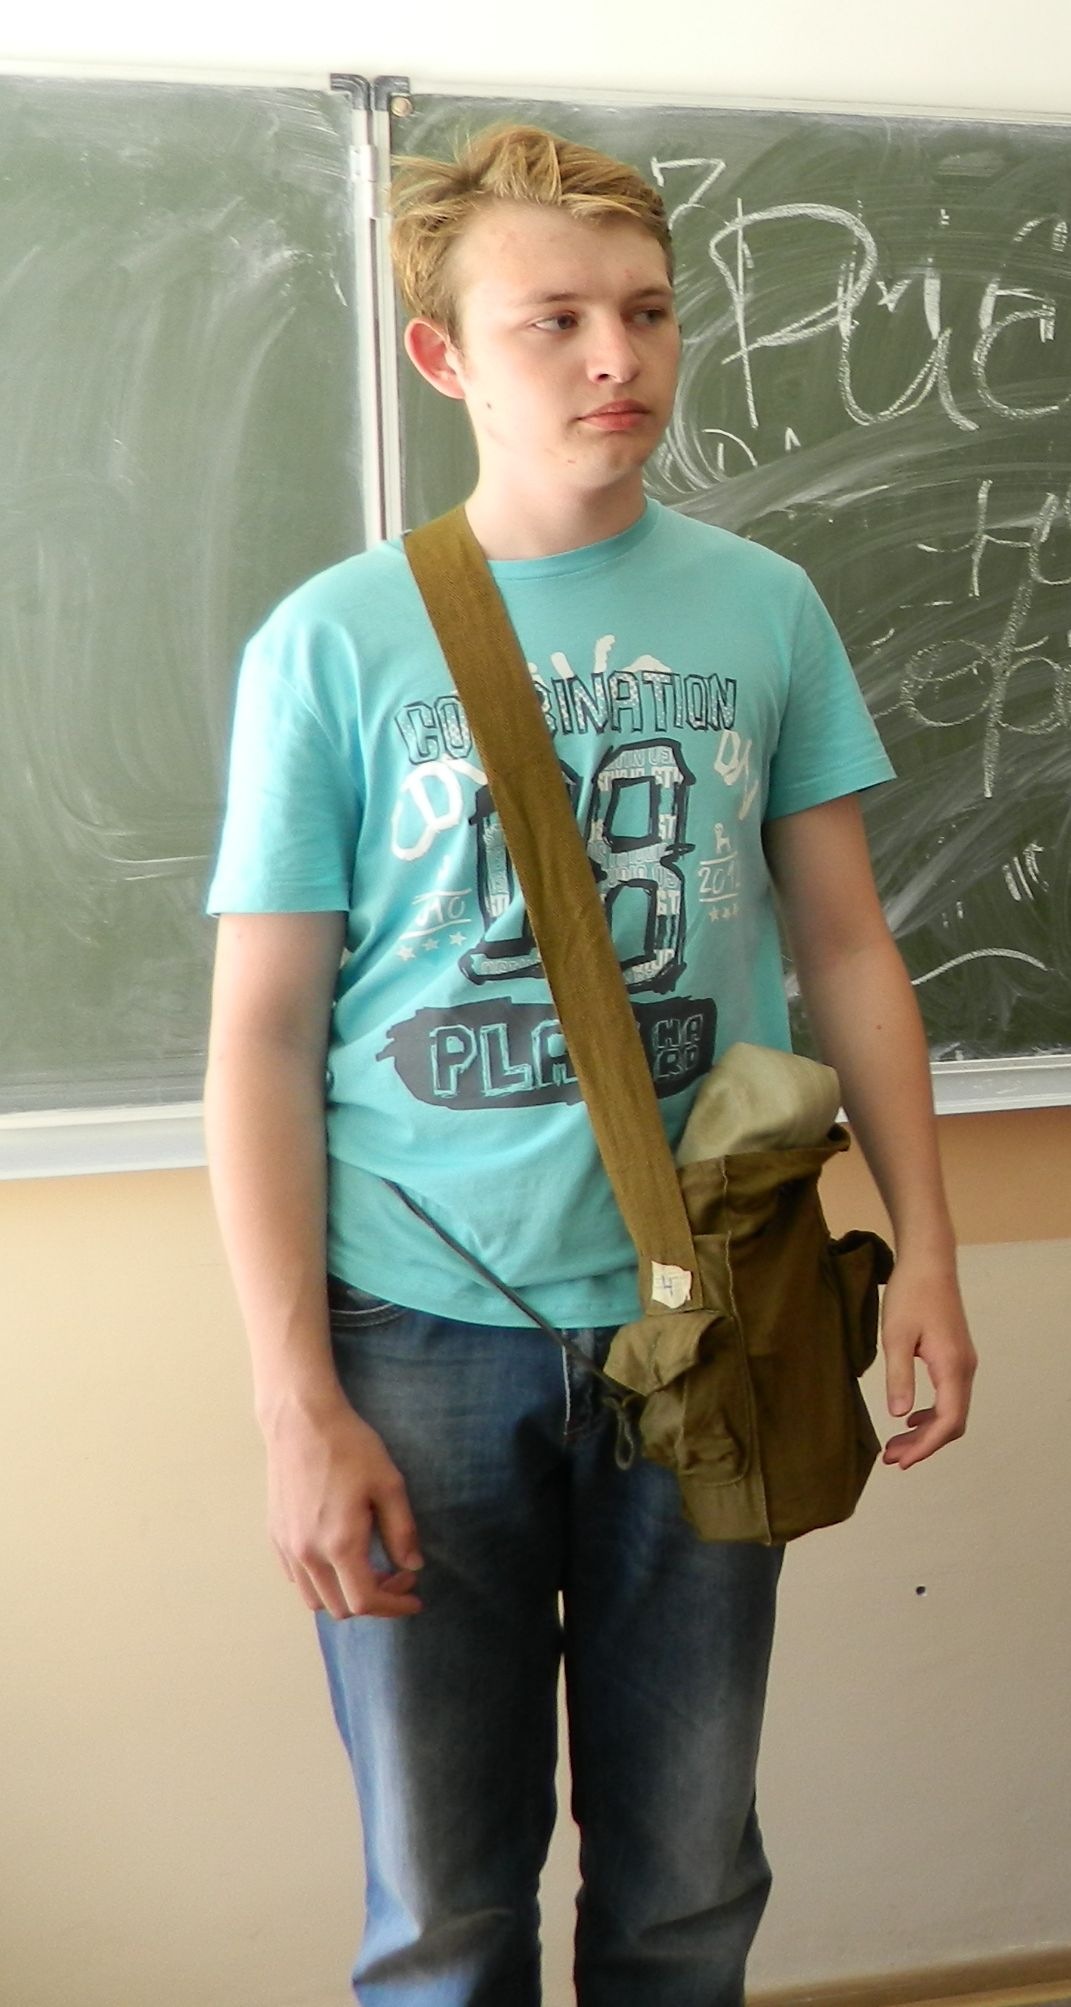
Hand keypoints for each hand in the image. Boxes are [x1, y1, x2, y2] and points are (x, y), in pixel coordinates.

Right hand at [263, 1391, 423, 1619]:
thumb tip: (412, 1566)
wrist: (301, 1421)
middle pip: (340, 1608)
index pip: (366, 1602)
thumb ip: (402, 1531)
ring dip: (343, 1594)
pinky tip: (336, 1557)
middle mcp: (309, 1555)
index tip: (415, 1598)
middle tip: (396, 1574)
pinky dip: (319, 1582)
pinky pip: (296, 1578)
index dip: (395, 1606)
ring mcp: (288, 1547)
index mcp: (340, 1545)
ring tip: (366, 1568)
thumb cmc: (350, 1448)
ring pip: (314, 1599)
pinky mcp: (276, 1535)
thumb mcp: (388, 1484)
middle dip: (374, 1600)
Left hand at [879, 1258, 977, 1469]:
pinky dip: (931, 1414)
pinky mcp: (955, 1355)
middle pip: (952, 1421)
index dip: (926, 1446)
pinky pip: (950, 1396)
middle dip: (924, 1445)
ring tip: (896, 1444)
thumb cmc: (910, 1294)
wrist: (928, 1261)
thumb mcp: (895, 1336)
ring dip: (926, 1431)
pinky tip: (910, 1417)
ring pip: (952, 1410)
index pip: (948, 1421)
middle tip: (892, 1459)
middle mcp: (964, 1368)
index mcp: (952, 1366)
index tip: (901, 1461)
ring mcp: (963, 1362)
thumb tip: (899, 1417)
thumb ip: (899, 1377)